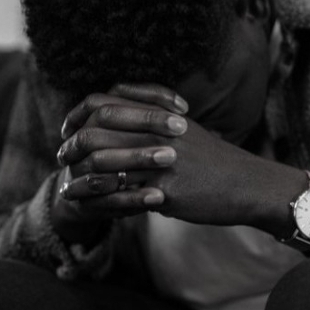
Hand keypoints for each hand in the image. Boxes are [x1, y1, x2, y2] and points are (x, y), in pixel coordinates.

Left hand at [56, 83, 292, 228]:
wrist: (247, 183)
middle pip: (96, 130)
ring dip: (80, 177)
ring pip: (103, 163)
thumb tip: (125, 126)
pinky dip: (99, 201)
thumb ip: (155, 123)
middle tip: (62, 158)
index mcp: (157, 113)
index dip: (78, 114)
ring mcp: (158, 160)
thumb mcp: (186, 130)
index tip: (68, 128)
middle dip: (72, 146)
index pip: (103, 103)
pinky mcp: (165, 189)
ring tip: (67, 188)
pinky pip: (121, 195)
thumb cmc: (216, 160)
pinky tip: (89, 207)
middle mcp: (154, 131)